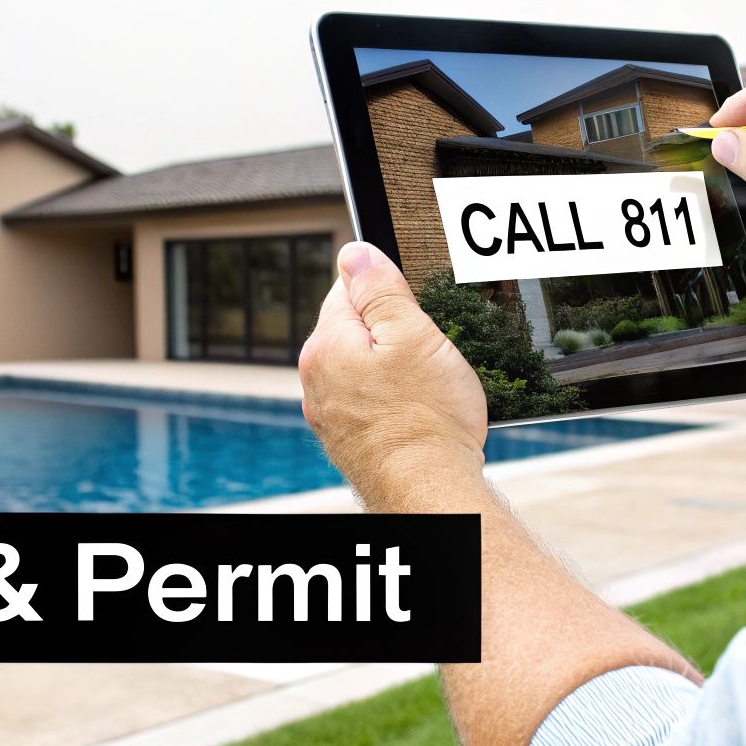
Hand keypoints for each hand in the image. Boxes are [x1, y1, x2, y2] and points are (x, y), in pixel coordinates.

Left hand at [299, 242, 487, 507]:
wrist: (429, 493)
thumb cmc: (428, 419)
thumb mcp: (414, 335)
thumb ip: (381, 289)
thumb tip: (355, 253)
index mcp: (327, 343)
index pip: (348, 286)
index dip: (388, 290)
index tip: (416, 310)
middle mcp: (317, 378)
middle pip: (355, 328)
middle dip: (392, 331)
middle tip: (428, 353)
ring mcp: (329, 413)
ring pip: (363, 366)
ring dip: (392, 368)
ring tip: (426, 389)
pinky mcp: (347, 439)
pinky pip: (369, 401)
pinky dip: (392, 401)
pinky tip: (418, 414)